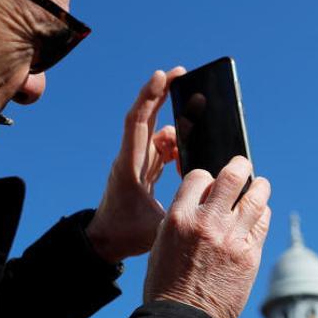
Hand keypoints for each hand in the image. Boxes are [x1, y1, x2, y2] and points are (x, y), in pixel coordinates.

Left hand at [87, 67, 185, 262]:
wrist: (106, 243)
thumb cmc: (128, 235)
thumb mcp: (158, 225)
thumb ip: (184, 208)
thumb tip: (212, 195)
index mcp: (131, 165)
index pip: (137, 122)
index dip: (150, 97)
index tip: (163, 76)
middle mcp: (131, 157)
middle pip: (146, 116)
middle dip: (162, 93)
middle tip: (182, 74)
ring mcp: (137, 161)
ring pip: (156, 132)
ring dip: (175, 126)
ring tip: (195, 128)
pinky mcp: (143, 168)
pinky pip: (160, 147)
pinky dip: (175, 144)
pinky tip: (187, 155)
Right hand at [143, 156, 271, 317]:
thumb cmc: (168, 284)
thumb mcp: (163, 243)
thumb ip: (184, 218)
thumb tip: (204, 199)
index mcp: (179, 218)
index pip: (200, 177)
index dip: (207, 177)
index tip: (212, 182)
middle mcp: (207, 223)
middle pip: (233, 176)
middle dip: (241, 166)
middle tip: (244, 166)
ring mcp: (232, 238)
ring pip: (257, 197)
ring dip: (260, 187)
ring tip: (260, 186)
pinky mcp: (250, 255)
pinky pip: (263, 223)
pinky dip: (263, 214)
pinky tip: (260, 214)